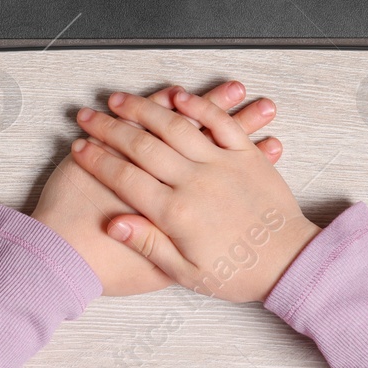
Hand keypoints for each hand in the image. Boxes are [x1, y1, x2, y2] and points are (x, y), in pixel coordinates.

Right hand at [70, 88, 320, 302]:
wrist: (289, 263)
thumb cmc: (236, 273)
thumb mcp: (187, 272)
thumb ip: (149, 245)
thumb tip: (115, 225)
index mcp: (176, 214)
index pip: (125, 178)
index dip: (97, 160)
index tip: (79, 147)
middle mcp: (195, 183)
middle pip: (143, 146)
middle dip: (110, 127)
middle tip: (90, 115)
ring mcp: (222, 165)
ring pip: (176, 126)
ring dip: (145, 108)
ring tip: (121, 99)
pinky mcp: (246, 157)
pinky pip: (220, 124)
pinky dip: (198, 106)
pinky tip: (178, 94)